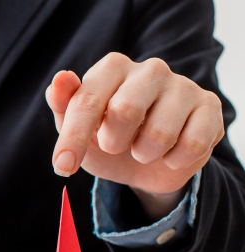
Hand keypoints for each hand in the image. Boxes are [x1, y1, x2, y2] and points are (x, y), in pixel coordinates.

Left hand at [46, 53, 223, 219]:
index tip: (62, 166)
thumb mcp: (77, 128)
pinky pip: (191, 145)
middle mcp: (150, 69)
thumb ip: (63, 106)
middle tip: (115, 145)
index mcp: (112, 68)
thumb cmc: (106, 137)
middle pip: (125, 111)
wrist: (145, 164)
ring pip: (159, 135)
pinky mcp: (209, 107)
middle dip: (114, 143)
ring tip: (143, 148)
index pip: (88, 100)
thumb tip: (59, 79)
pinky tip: (170, 153)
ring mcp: (183, 86)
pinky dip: (173, 161)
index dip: (74, 138)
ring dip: (144, 155)